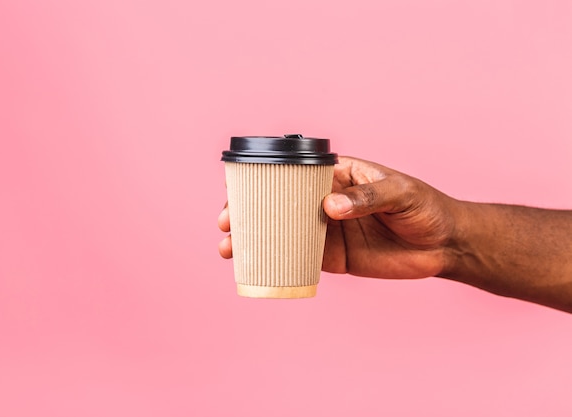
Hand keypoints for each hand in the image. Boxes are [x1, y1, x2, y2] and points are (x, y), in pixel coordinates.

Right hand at [218, 156, 459, 279]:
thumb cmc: (425, 207)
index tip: (238, 191)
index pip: (293, 175)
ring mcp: (328, 230)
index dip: (264, 181)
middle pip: (279, 204)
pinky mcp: (335, 257)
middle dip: (249, 213)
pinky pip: (301, 258)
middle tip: (226, 224)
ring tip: (230, 249)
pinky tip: (257, 266)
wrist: (446, 244)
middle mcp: (326, 201)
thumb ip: (366, 198)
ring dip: (256, 239)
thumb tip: (329, 208)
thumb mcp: (399, 194)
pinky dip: (278, 261)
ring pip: (284, 232)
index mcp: (338, 176)